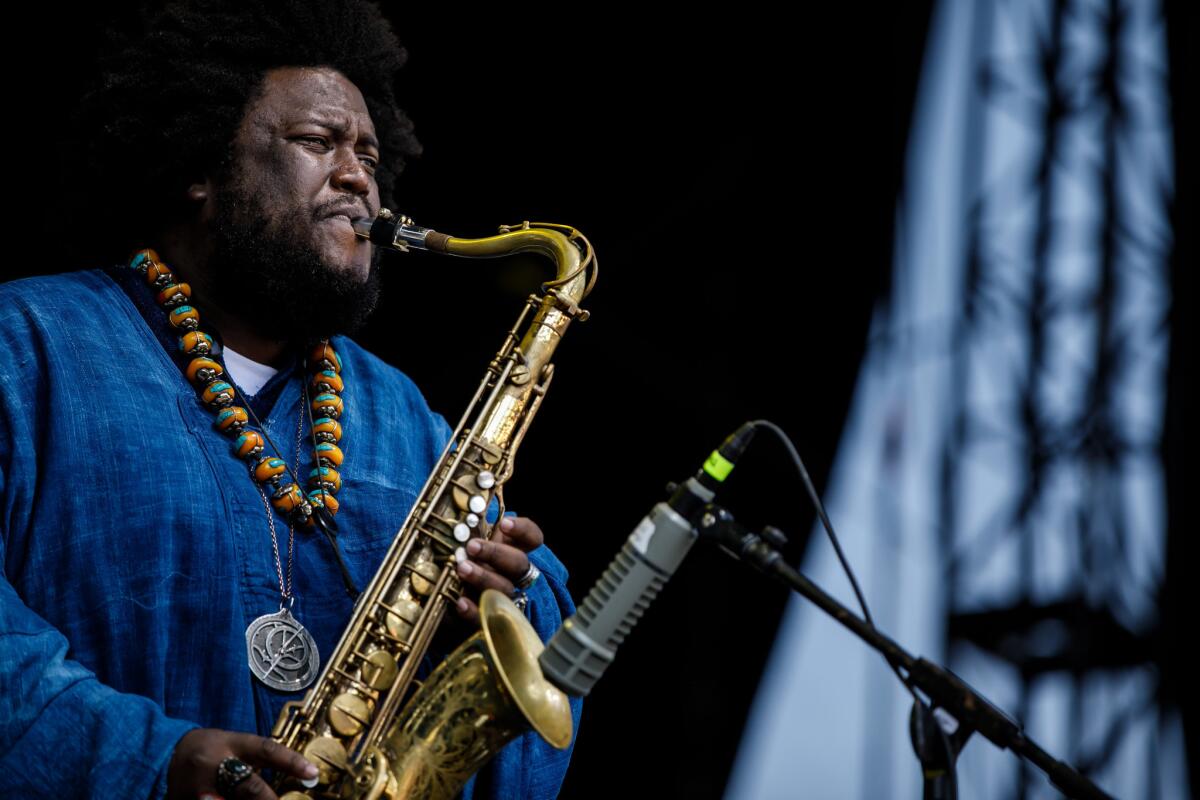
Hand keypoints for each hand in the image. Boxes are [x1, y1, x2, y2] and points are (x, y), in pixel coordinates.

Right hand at [166, 728, 317, 799]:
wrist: (167, 754)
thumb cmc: (212, 749)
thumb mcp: (236, 745)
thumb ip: (258, 761)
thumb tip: (295, 779)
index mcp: (232, 744)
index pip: (266, 750)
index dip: (291, 762)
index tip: (312, 774)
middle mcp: (215, 763)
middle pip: (247, 786)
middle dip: (267, 799)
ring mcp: (198, 787)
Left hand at [455, 515, 543, 624]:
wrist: (453, 605)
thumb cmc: (466, 566)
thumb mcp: (473, 547)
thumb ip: (474, 532)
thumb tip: (463, 514)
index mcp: (513, 551)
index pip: (532, 538)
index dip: (522, 530)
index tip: (504, 524)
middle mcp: (514, 575)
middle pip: (518, 563)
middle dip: (496, 553)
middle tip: (472, 546)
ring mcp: (505, 598)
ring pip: (504, 589)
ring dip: (483, 577)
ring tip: (462, 568)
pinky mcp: (490, 621)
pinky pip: (486, 618)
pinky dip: (474, 611)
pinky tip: (460, 602)